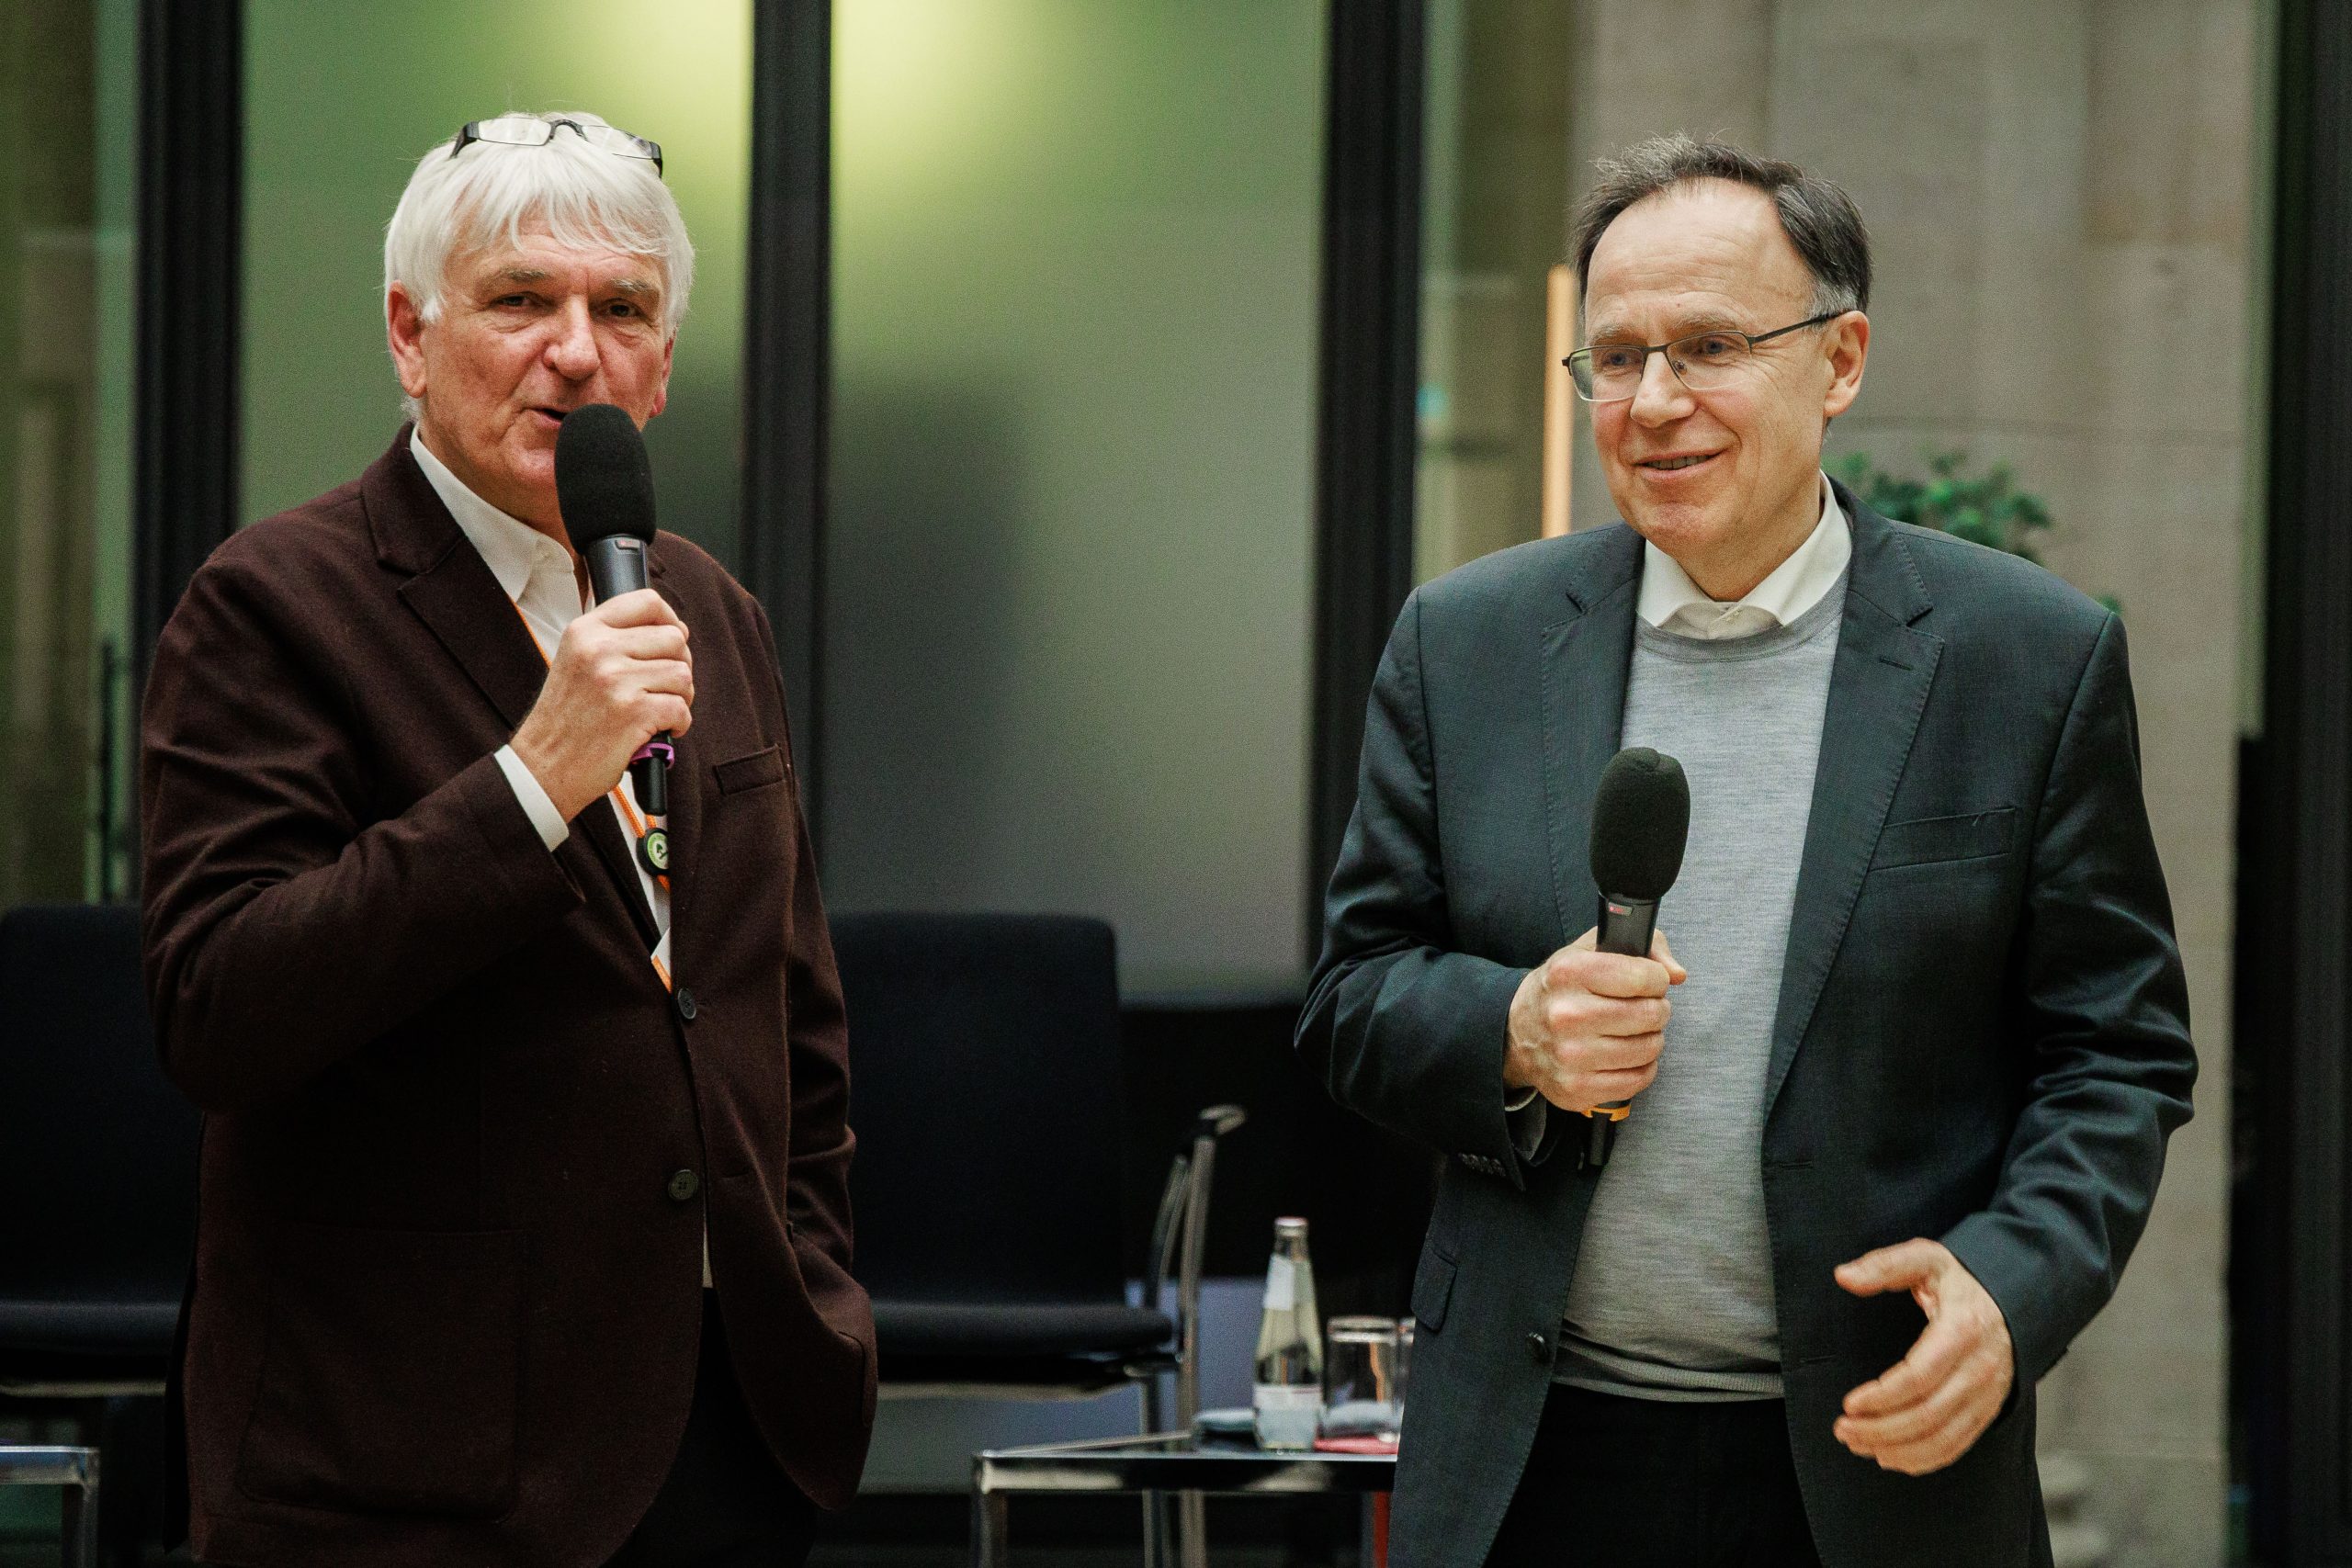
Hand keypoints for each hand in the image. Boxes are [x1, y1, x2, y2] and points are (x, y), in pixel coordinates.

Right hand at [510, 589, 692, 820]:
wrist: (544, 767)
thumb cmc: (567, 719)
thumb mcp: (577, 662)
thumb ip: (613, 640)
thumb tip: (672, 629)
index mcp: (585, 631)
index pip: (647, 602)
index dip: (671, 620)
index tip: (673, 640)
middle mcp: (599, 650)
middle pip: (674, 639)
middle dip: (679, 665)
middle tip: (663, 688)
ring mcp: (616, 680)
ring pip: (682, 674)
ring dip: (680, 697)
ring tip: (657, 711)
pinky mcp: (634, 712)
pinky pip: (681, 708)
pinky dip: (679, 723)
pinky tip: (659, 730)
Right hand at [1502, 926, 1684, 1112]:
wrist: (1516, 1032)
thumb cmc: (1564, 989)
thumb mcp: (1591, 950)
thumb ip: (1644, 946)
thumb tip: (1677, 974)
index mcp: (1568, 973)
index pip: (1643, 977)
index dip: (1656, 979)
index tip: (1649, 981)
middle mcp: (1565, 1015)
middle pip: (1650, 1014)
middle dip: (1657, 1008)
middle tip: (1642, 1007)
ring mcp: (1569, 1057)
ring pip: (1649, 1049)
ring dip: (1651, 1038)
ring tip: (1633, 1030)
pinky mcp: (1576, 1089)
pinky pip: (1638, 1080)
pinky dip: (1642, 1067)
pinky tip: (1626, 1054)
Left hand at [1832, 1239, 2014, 1473]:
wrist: (2013, 1299)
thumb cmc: (1959, 1280)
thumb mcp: (1924, 1259)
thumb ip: (1884, 1266)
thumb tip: (1843, 1276)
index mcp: (1963, 1330)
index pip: (1920, 1377)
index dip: (1882, 1397)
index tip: (1849, 1404)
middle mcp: (1980, 1369)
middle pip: (1929, 1415)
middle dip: (1881, 1430)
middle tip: (1842, 1429)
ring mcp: (1987, 1395)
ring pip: (1942, 1438)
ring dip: (1897, 1450)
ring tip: (1856, 1444)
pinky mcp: (1987, 1411)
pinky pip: (1957, 1446)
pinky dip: (1923, 1459)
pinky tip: (1889, 1456)